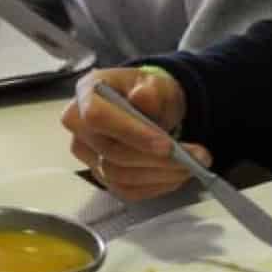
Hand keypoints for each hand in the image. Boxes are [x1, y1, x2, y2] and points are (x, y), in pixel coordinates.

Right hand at [60, 67, 207, 201]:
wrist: (147, 106)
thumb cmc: (146, 92)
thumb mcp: (154, 82)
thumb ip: (150, 89)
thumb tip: (142, 96)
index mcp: (86, 94)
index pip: (96, 117)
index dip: (129, 133)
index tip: (166, 145)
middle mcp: (78, 126)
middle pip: (109, 152)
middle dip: (155, 159)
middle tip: (193, 158)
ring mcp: (86, 153)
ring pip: (118, 176)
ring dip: (159, 175)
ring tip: (192, 166)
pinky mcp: (99, 174)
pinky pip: (124, 189)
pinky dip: (155, 186)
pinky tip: (176, 176)